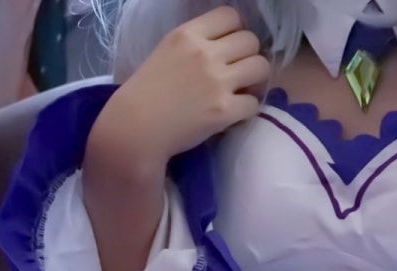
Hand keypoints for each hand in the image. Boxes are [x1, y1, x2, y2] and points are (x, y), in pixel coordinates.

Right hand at [88, 6, 268, 177]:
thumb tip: (225, 47)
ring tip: (241, 91)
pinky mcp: (224, 110)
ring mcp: (216, 81)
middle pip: (251, 41)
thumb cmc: (145, 92)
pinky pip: (254, 103)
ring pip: (261, 67)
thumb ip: (195, 44)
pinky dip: (246, 110)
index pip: (230, 16)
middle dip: (248, 57)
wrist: (135, 128)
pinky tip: (232, 114)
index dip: (235, 32)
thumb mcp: (166, 52)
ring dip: (255, 81)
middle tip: (238, 73)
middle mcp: (205, 53)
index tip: (228, 49)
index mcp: (187, 34)